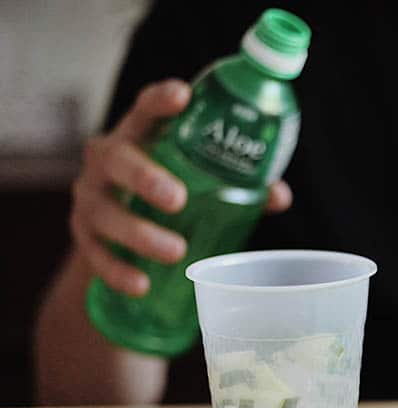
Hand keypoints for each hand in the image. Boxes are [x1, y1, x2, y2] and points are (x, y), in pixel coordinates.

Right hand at [71, 79, 292, 295]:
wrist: (117, 232)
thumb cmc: (169, 191)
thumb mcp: (197, 182)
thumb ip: (238, 185)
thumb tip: (278, 195)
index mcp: (140, 138)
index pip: (145, 111)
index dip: (161, 101)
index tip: (183, 95)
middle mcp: (107, 162)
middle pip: (116, 160)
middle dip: (145, 178)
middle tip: (178, 200)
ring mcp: (90, 198)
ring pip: (105, 212)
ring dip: (140, 233)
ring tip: (177, 252)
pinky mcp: (83, 236)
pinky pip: (96, 255)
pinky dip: (119, 271)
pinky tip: (142, 285)